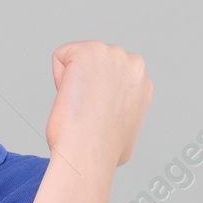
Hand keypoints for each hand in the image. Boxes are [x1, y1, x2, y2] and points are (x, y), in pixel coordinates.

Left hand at [46, 40, 152, 167]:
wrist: (90, 151)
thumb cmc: (104, 151)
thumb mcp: (127, 133)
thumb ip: (123, 116)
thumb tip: (112, 125)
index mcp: (142, 83)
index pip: (111, 75)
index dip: (98, 95)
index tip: (97, 113)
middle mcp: (132, 64)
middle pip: (96, 63)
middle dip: (87, 83)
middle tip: (87, 110)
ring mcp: (111, 54)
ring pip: (78, 59)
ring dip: (73, 80)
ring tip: (80, 105)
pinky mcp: (87, 51)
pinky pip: (61, 57)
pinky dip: (59, 77)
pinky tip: (70, 95)